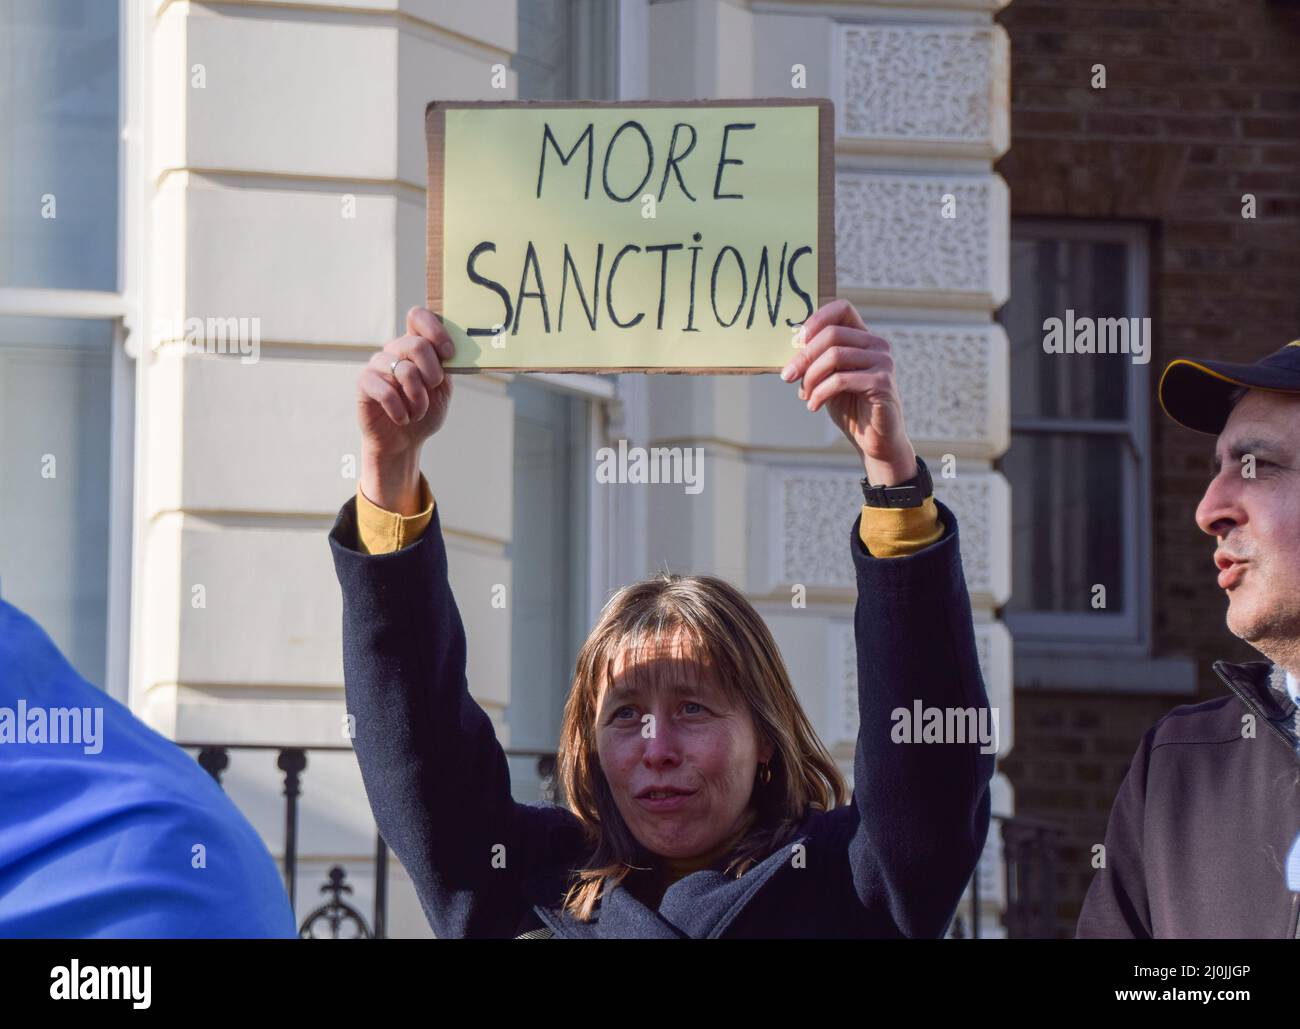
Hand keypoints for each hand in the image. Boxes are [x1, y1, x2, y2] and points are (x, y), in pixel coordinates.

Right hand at [357, 306, 454, 513]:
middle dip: (432, 373)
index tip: (449, 354)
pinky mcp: (365, 383)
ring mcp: (377, 365)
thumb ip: (446, 367)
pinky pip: (386, 391)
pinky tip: (402, 418)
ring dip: (419, 399)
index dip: (436, 330)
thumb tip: (453, 351)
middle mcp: (394, 349)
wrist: (404, 442)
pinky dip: (401, 410)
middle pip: (415, 344)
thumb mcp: (443, 389)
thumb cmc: (424, 411)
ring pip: (405, 371)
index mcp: (415, 345)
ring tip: (418, 412)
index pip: (418, 316)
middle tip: (433, 389)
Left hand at [780, 298, 916, 485]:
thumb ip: (815, 360)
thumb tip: (791, 344)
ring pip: (834, 355)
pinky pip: (841, 379)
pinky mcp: (882, 383)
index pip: (842, 308)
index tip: (796, 342)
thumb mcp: (827, 378)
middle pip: (832, 334)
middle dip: (804, 356)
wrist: (873, 440)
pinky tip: (813, 406)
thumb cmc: (850, 407)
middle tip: (788, 376)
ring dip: (811, 377)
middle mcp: (877, 344)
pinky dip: (820, 393)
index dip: (816, 319)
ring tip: (804, 395)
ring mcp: (883, 362)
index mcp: (863, 338)